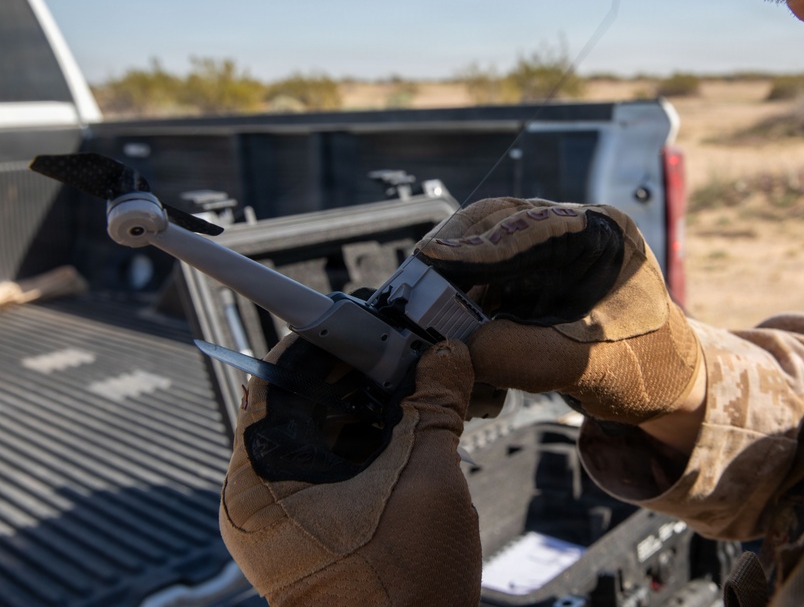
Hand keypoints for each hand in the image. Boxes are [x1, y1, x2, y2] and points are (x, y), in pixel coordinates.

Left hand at [219, 335, 480, 605]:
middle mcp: (259, 496)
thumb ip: (435, 407)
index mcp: (260, 481)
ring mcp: (284, 518)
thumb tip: (447, 355)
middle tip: (407, 352)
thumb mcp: (426, 482)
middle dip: (357, 374)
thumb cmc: (401, 594)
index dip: (324, 341)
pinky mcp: (310, 532)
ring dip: (368, 407)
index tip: (368, 321)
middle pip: (300, 404)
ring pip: (319, 435)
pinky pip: (332, 468)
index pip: (277, 378)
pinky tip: (412, 428)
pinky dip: (368, 443)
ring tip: (417, 386)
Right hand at [417, 198, 704, 426]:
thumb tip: (460, 350)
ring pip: (484, 252)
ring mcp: (550, 255)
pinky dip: (464, 305)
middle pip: (495, 225)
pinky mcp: (533, 280)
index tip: (430, 260)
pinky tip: (451, 330)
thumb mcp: (586, 365)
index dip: (475, 246)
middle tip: (415, 289)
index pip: (527, 226)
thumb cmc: (647, 369)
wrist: (668, 388)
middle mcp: (571, 232)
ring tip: (425, 315)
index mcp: (599, 234)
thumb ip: (523, 355)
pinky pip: (486, 281)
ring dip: (453, 284)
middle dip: (453, 257)